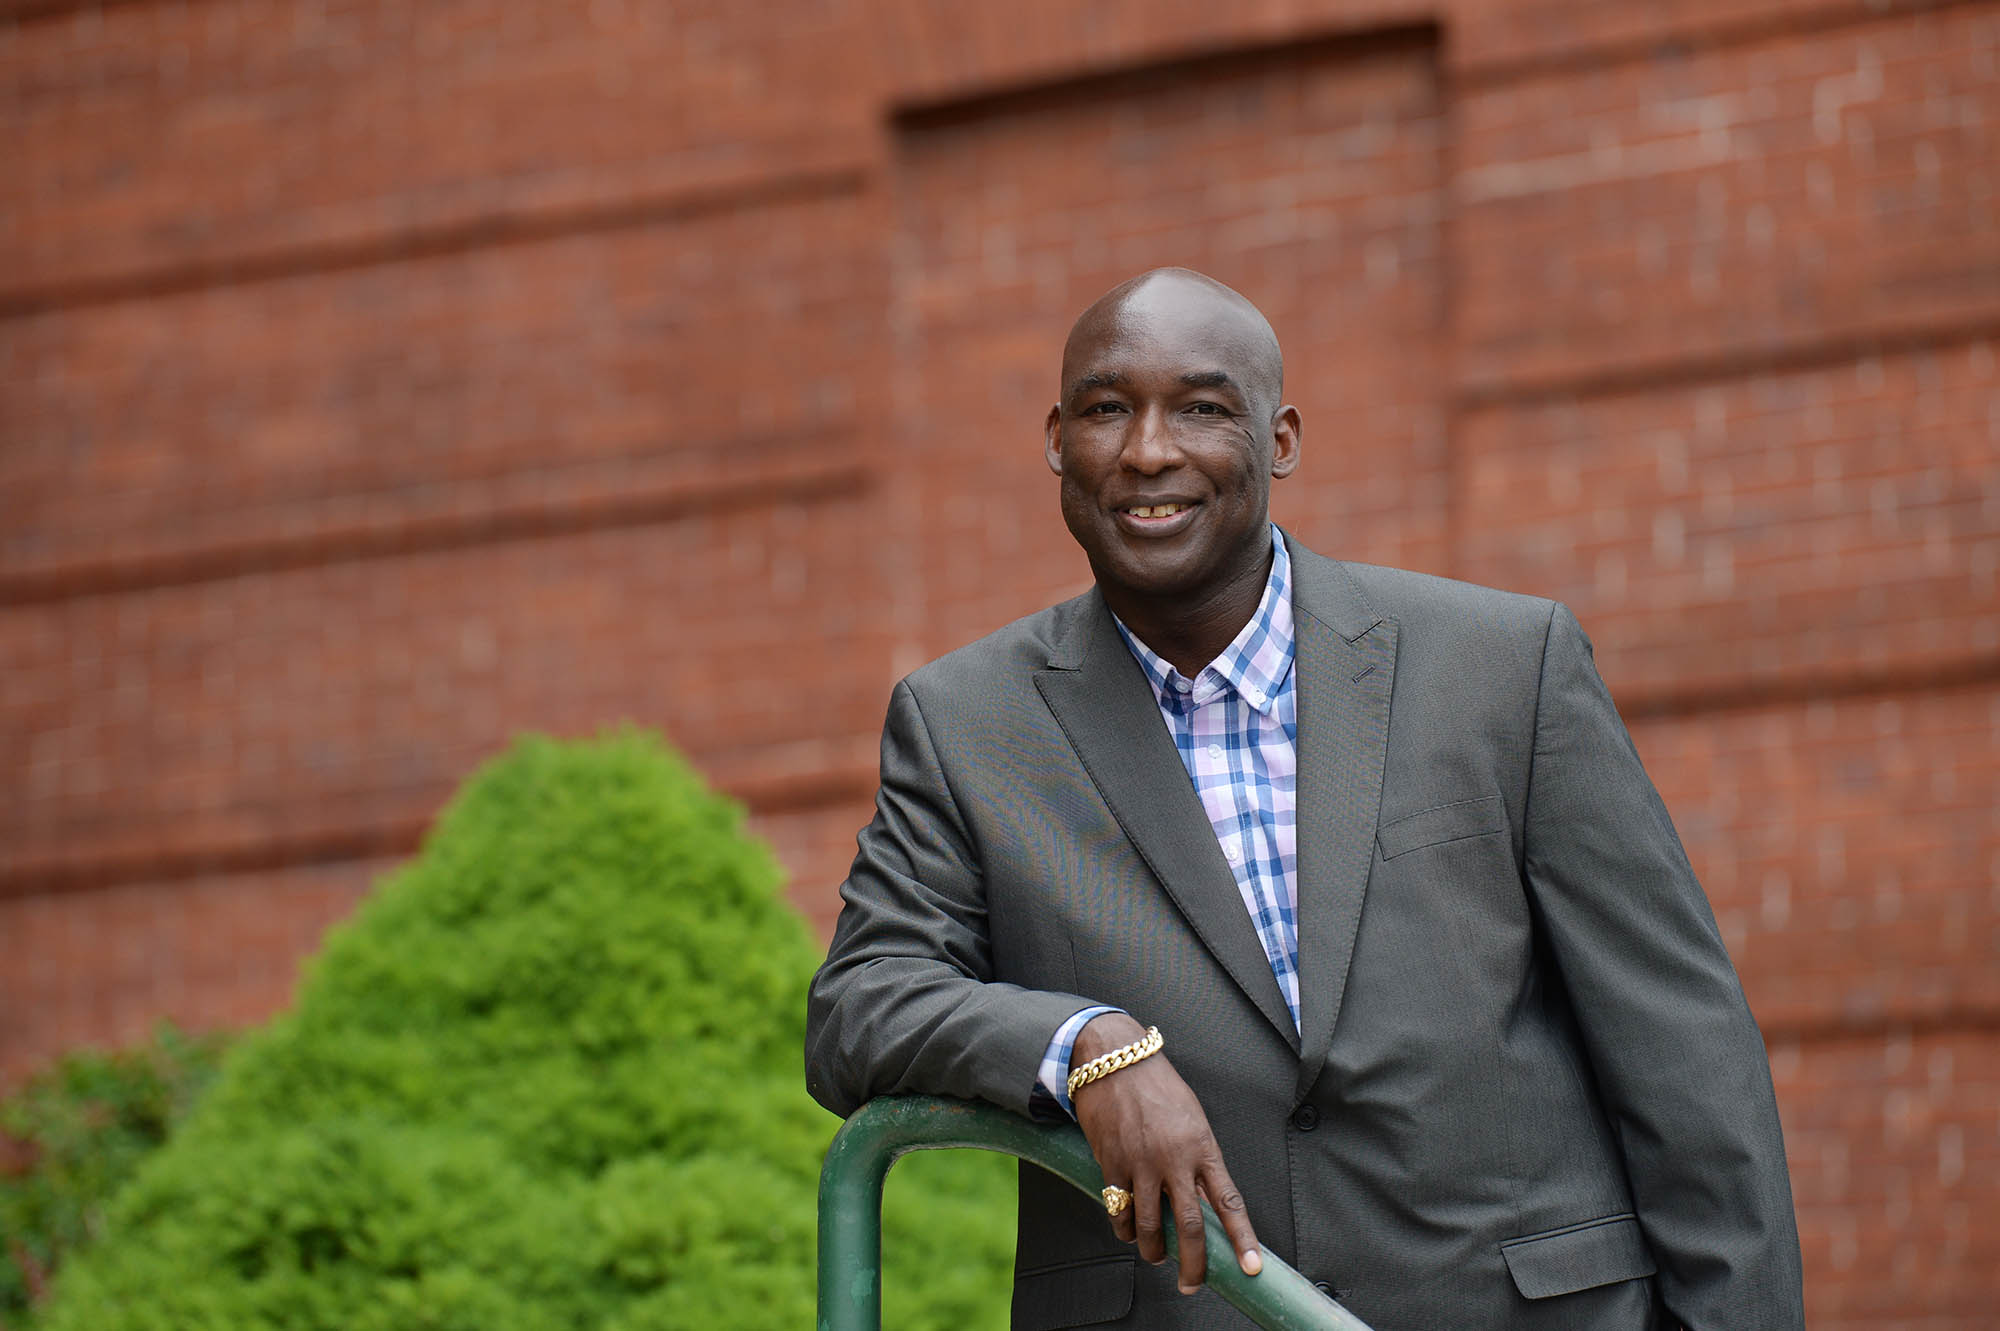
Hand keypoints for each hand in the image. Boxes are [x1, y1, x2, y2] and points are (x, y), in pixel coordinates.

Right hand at [1070, 1013, 1262, 1293]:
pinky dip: (1124, 1227)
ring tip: (1155, 1255)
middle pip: (1190, 1226)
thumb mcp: (1192, 1120)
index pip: (1229, 1202)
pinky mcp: (1112, 1163)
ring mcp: (1141, 1163)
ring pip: (1150, 1226)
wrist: (1115, 1060)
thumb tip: (1204, 1203)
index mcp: (1203, 1147)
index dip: (1243, 1239)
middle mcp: (1175, 1159)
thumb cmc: (1158, 1087)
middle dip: (1193, 1264)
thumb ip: (1199, 1161)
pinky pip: (1119, 1210)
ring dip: (1153, 1250)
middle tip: (1192, 1285)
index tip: (1252, 1268)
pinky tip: (1128, 1229)